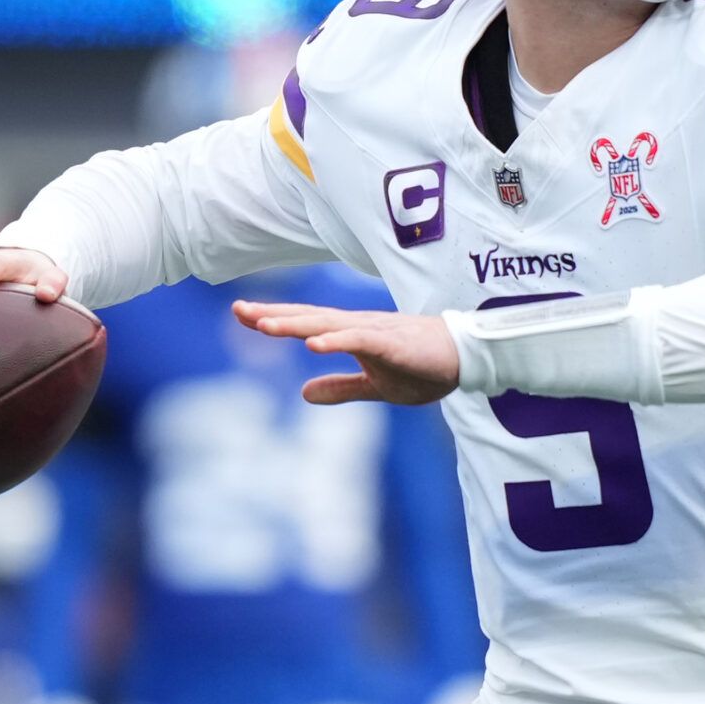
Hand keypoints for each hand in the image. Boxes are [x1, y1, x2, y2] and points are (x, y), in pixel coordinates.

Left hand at [231, 301, 459, 404]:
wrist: (465, 358)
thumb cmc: (423, 367)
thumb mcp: (375, 385)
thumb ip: (341, 388)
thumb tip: (303, 393)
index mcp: (352, 334)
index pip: (306, 324)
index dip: (275, 318)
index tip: (241, 313)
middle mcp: (358, 326)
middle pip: (309, 318)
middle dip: (274, 315)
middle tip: (239, 310)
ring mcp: (375, 332)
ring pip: (328, 325)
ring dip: (296, 324)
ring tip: (265, 325)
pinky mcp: (393, 343)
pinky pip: (360, 340)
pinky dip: (336, 340)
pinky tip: (314, 344)